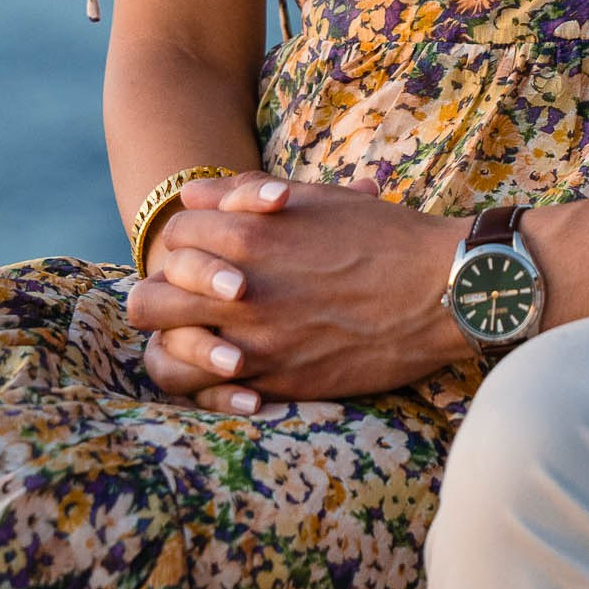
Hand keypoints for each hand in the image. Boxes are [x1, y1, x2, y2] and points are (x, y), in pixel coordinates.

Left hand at [128, 173, 472, 410]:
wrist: (442, 290)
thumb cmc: (385, 237)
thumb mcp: (317, 198)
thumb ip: (246, 195)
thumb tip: (194, 197)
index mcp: (248, 236)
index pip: (173, 236)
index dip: (185, 241)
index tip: (207, 250)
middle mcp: (239, 291)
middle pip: (147, 300)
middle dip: (160, 294)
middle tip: (186, 298)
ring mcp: (254, 342)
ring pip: (163, 354)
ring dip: (174, 343)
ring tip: (199, 338)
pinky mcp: (276, 382)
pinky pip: (207, 393)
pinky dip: (209, 382)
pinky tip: (233, 368)